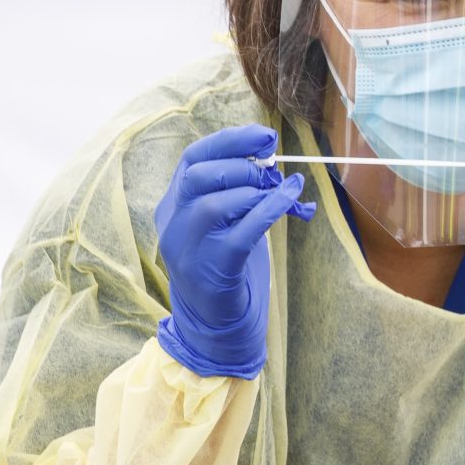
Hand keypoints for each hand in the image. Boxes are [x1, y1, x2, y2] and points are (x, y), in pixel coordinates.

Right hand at [154, 125, 315, 377]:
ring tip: (280, 192)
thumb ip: (238, 193)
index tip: (264, 136)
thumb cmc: (225, 270)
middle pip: (198, 175)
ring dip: (255, 191)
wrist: (214, 329)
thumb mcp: (224, 224)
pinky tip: (291, 201)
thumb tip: (273, 163)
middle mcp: (173, 225)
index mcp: (173, 207)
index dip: (229, 141)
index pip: (192, 159)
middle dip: (242, 165)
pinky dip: (270, 210)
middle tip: (272, 171)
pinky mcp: (211, 271)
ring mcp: (188, 250)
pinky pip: (241, 232)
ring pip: (215, 203)